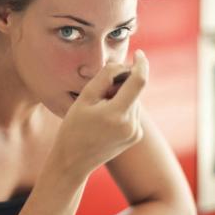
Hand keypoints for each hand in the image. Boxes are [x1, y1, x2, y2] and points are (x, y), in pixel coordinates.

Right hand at [52, 50, 148, 176]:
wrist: (73, 161)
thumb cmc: (74, 127)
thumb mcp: (85, 98)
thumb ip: (106, 77)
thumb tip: (123, 65)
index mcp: (117, 114)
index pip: (139, 81)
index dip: (141, 64)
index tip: (139, 54)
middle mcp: (131, 124)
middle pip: (135, 91)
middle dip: (122, 85)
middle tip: (100, 94)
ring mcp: (135, 132)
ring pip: (134, 101)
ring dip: (122, 97)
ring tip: (99, 111)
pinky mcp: (136, 137)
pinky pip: (133, 113)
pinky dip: (123, 109)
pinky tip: (105, 120)